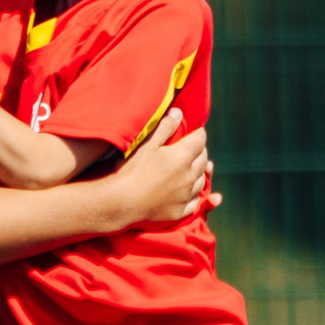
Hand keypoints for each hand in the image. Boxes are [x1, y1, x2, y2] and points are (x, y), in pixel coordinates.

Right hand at [112, 109, 219, 224]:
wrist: (120, 202)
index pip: (200, 140)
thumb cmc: (131, 170)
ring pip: (201, 181)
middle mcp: (189, 176)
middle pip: (203, 159)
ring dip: (199, 172)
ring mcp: (185, 195)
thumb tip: (179, 112)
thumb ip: (165, 127)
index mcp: (183, 156)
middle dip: (200, 151)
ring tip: (192, 168)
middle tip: (193, 148)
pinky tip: (188, 192)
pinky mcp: (179, 211)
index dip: (198, 133)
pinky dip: (194, 194)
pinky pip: (194, 202)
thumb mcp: (147, 144)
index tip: (195, 131)